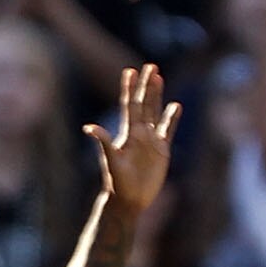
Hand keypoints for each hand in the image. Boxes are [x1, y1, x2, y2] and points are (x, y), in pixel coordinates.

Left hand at [85, 64, 177, 211]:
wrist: (129, 200)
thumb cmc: (117, 182)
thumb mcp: (111, 161)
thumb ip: (103, 142)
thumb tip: (89, 128)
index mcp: (127, 134)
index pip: (129, 106)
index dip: (129, 89)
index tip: (130, 71)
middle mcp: (139, 133)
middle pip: (144, 104)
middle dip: (147, 86)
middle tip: (151, 66)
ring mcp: (151, 140)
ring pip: (155, 112)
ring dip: (158, 96)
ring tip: (159, 78)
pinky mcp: (162, 150)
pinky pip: (168, 129)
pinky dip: (172, 118)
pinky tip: (176, 106)